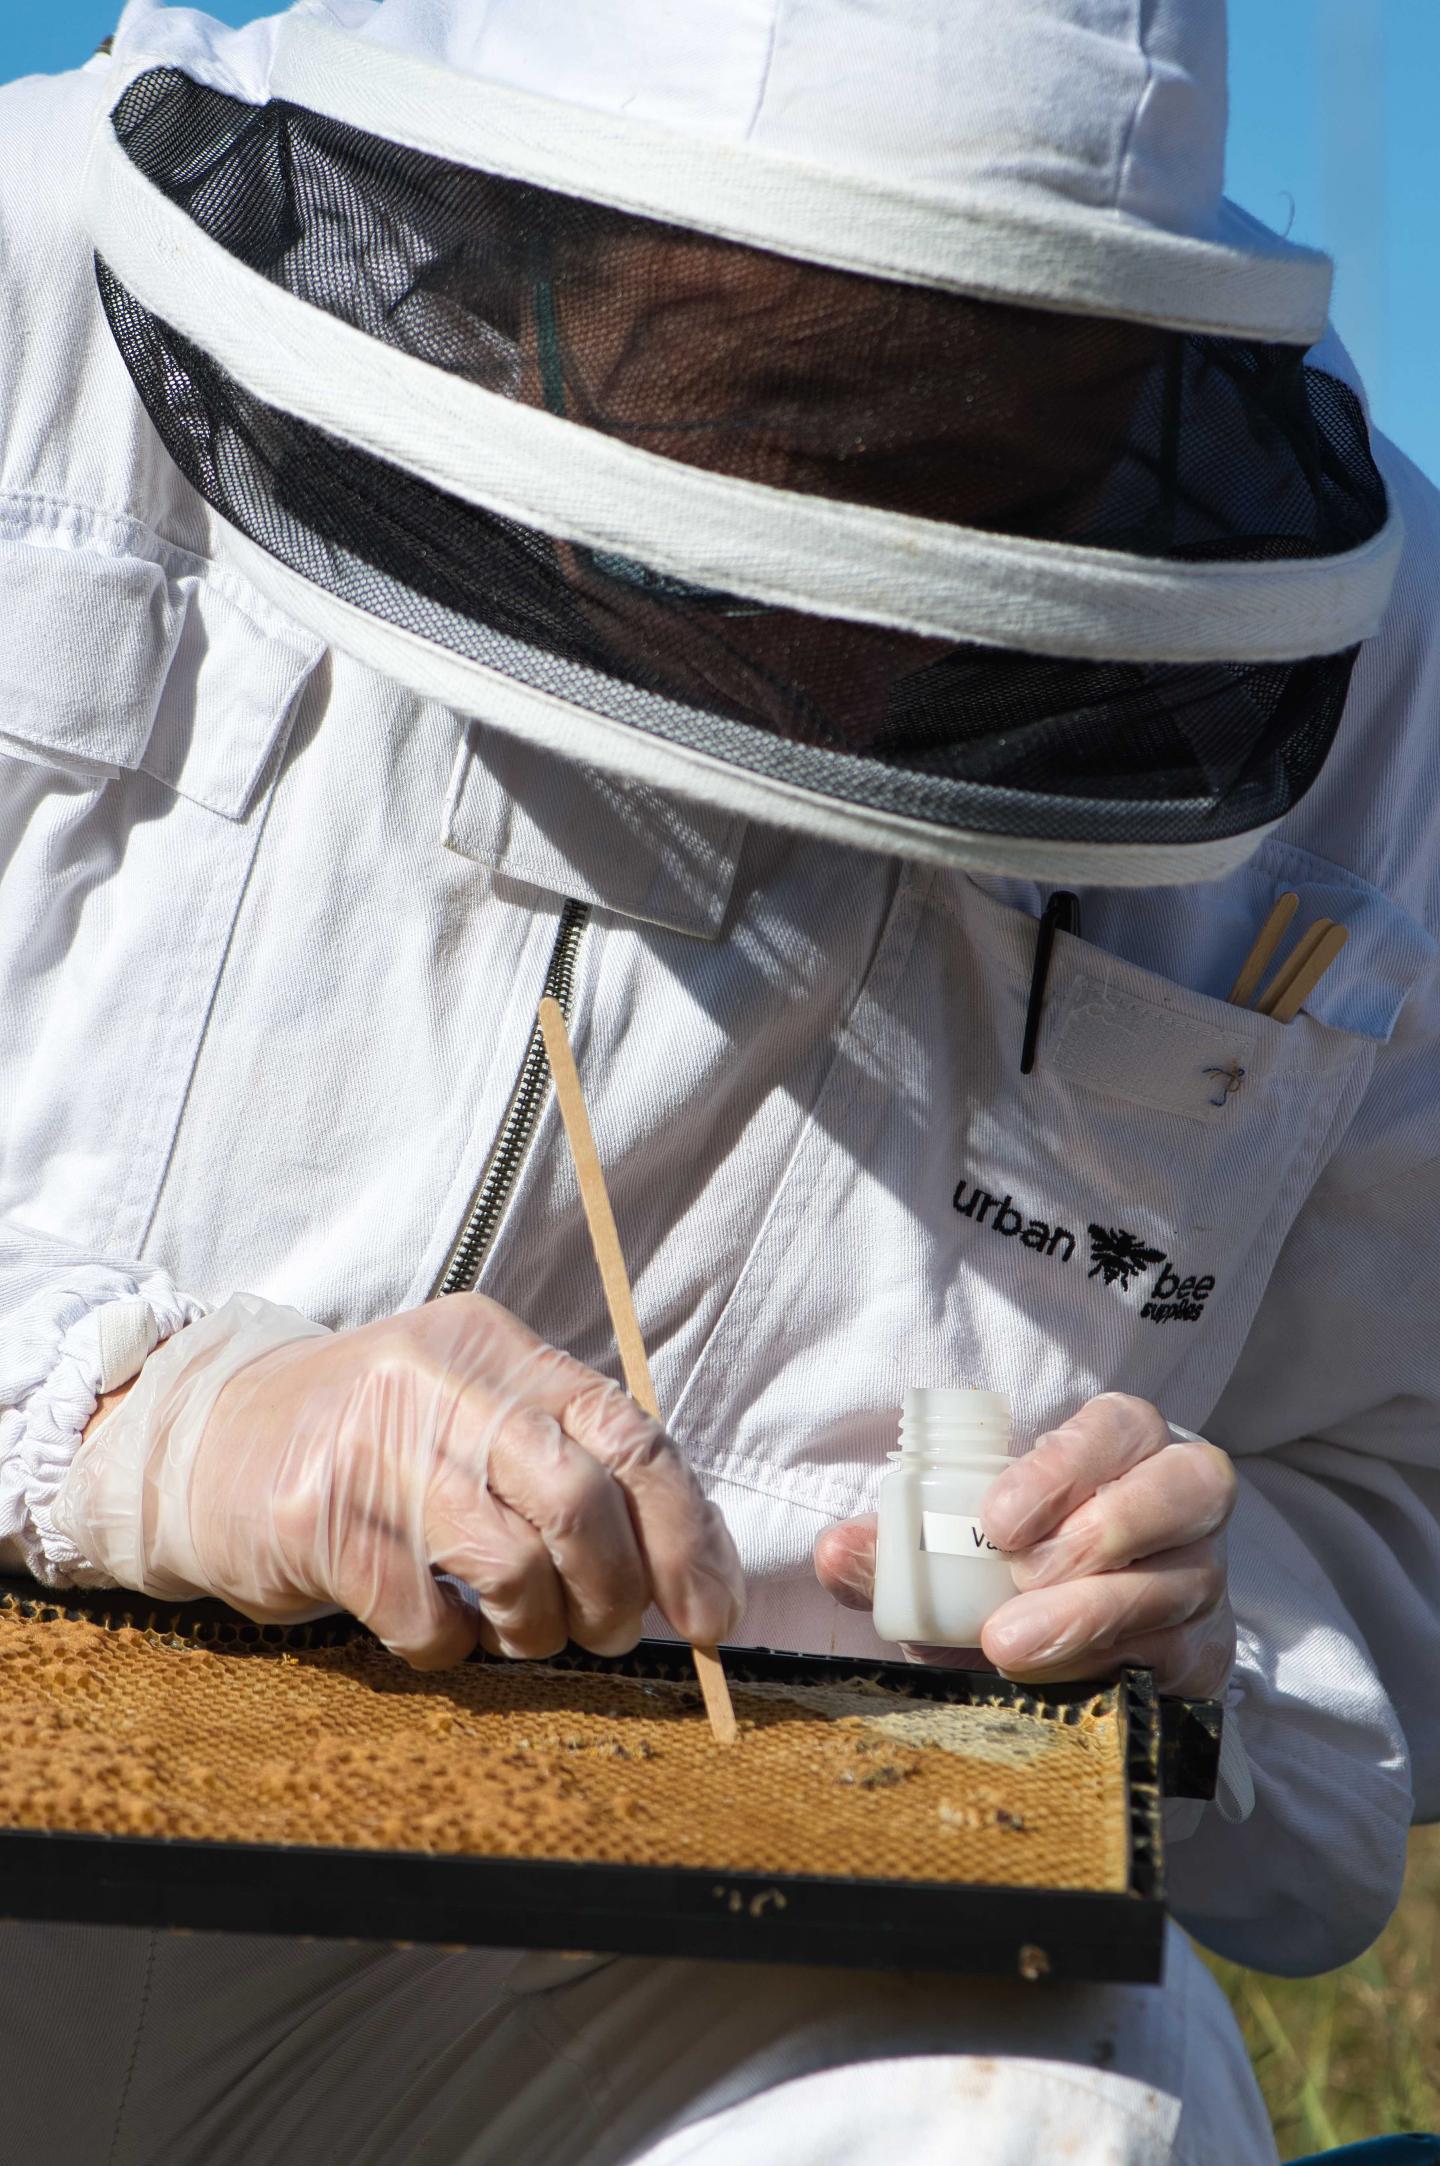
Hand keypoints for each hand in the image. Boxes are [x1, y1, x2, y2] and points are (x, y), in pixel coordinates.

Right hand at [53, 1291, 743, 1670]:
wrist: (209, 1444)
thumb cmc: (374, 1443)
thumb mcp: (472, 1411)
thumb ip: (570, 1461)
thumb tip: (688, 1565)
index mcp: (495, 1345)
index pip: (628, 1434)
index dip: (684, 1533)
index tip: (709, 1612)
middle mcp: (438, 1380)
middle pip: (579, 1502)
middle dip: (616, 1591)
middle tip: (609, 1631)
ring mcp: (372, 1446)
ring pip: (512, 1566)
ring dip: (534, 1630)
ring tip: (516, 1631)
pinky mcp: (317, 1519)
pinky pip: (426, 1619)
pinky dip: (448, 1647)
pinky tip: (435, 1627)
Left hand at [814, 1393, 1235, 1697]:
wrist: (1055, 1652)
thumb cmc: (1004, 1569)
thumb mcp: (947, 1552)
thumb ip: (895, 1549)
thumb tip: (835, 1552)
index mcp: (1122, 1446)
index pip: (1119, 1425)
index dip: (1065, 1465)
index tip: (995, 1522)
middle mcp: (1181, 1500)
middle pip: (1187, 1488)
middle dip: (1096, 1535)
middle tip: (1015, 1583)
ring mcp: (1205, 1577)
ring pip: (1185, 1581)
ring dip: (1095, 1614)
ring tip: (1013, 1647)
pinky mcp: (1208, 1654)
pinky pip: (1185, 1657)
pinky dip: (1118, 1666)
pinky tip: (1059, 1682)